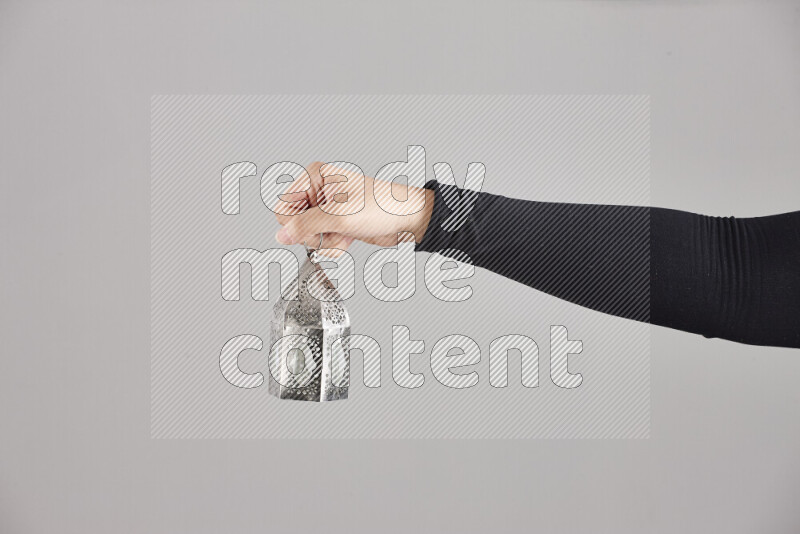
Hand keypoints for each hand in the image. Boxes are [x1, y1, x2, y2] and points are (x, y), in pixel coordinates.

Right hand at [274, 162, 433, 254]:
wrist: (407, 220)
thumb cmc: (381, 207)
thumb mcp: (338, 217)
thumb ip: (305, 226)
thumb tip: (281, 236)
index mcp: (315, 176)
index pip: (283, 207)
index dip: (297, 223)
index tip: (316, 226)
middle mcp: (318, 190)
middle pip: (293, 224)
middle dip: (314, 233)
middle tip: (334, 229)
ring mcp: (326, 208)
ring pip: (307, 236)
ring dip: (327, 241)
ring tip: (346, 232)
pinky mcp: (335, 223)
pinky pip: (321, 241)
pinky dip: (334, 245)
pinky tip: (350, 237)